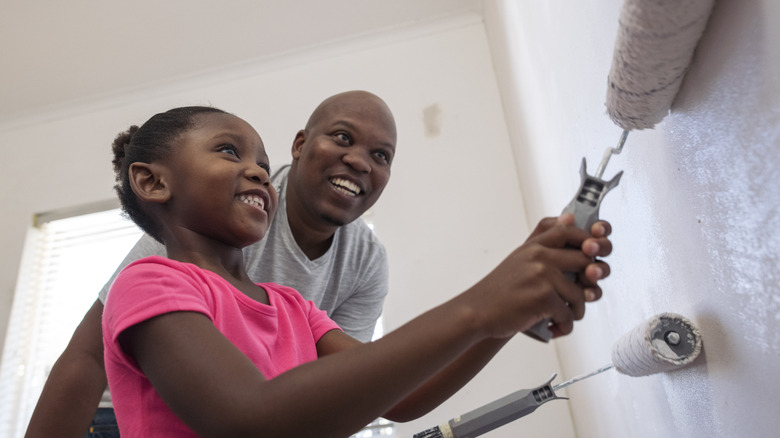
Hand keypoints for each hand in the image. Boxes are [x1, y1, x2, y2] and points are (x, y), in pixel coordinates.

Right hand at [465, 215, 612, 338]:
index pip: (569, 230)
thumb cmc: (498, 291)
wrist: (476, 312)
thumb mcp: (519, 259)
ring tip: (563, 318)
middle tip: (581, 297)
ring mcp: (542, 275)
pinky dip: (564, 326)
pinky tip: (554, 328)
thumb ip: (545, 242)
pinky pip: (568, 314)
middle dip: (590, 282)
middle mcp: (539, 256)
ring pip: (580, 293)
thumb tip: (570, 217)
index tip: (591, 255)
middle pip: (585, 260)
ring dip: (576, 311)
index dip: (587, 240)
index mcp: (533, 246)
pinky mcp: (543, 297)